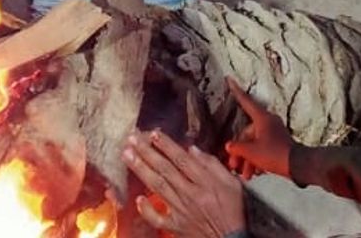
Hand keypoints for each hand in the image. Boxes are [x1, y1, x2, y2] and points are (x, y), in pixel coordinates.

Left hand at [123, 130, 245, 237]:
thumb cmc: (232, 210)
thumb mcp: (232, 184)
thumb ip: (213, 164)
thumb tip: (192, 149)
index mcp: (204, 182)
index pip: (181, 159)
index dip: (166, 145)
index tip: (153, 133)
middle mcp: (190, 194)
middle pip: (165, 169)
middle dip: (147, 152)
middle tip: (132, 139)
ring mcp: (181, 211)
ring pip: (158, 187)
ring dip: (141, 170)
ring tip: (127, 156)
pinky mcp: (176, 227)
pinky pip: (158, 219)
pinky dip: (147, 210)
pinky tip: (137, 199)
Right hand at [224, 79, 293, 180]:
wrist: (297, 166)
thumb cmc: (274, 154)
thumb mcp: (252, 152)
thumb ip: (238, 147)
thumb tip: (229, 146)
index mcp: (262, 118)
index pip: (245, 101)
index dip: (236, 91)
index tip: (229, 78)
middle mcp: (268, 121)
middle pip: (247, 133)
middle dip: (240, 151)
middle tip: (234, 165)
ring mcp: (274, 132)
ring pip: (254, 143)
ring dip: (248, 159)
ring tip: (245, 175)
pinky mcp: (278, 143)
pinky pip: (262, 147)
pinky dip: (257, 159)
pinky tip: (255, 173)